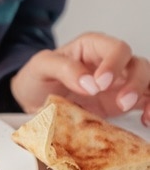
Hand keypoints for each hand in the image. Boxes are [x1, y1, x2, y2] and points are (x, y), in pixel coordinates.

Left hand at [11, 32, 149, 123]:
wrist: (32, 100)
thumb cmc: (38, 78)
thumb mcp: (40, 66)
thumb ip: (63, 68)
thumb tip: (89, 83)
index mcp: (92, 47)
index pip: (116, 48)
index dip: (114, 63)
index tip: (100, 83)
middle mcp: (110, 63)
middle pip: (138, 65)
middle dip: (135, 82)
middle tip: (121, 102)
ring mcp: (119, 83)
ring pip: (147, 81)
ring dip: (148, 95)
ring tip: (143, 115)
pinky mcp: (122, 102)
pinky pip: (146, 101)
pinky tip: (146, 121)